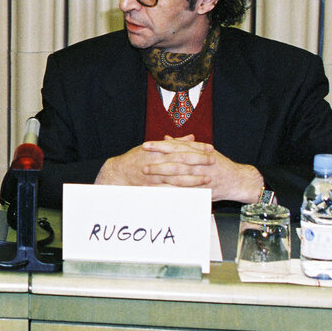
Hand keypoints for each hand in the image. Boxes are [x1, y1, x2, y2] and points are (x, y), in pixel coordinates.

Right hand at [96, 134, 213, 187]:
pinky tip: (193, 193)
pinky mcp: (153, 188)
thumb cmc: (136, 158)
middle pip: (182, 160)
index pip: (182, 147)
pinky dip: (182, 192)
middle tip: (213, 161)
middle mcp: (157, 162)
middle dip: (199, 161)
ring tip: (207, 178)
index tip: (210, 148)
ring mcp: (155, 176)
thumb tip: (191, 137)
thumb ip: (174, 142)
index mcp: (159, 150)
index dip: (197, 147)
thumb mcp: (153, 146)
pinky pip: (170, 190)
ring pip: (178, 177)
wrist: (119, 173)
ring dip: (194, 178)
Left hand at [139, 135, 263, 202]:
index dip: (160, 146)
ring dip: (162, 181)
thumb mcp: (203, 150)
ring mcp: (201, 178)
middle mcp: (199, 164)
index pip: (175, 147)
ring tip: (146, 184)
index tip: (145, 145)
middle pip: (175, 162)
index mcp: (197, 152)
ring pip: (179, 179)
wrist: (238, 180)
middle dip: (158, 164)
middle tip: (142, 165)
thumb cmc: (219, 163)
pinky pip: (185, 194)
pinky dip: (172, 195)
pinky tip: (160, 196)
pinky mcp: (202, 192)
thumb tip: (166, 137)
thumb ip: (183, 143)